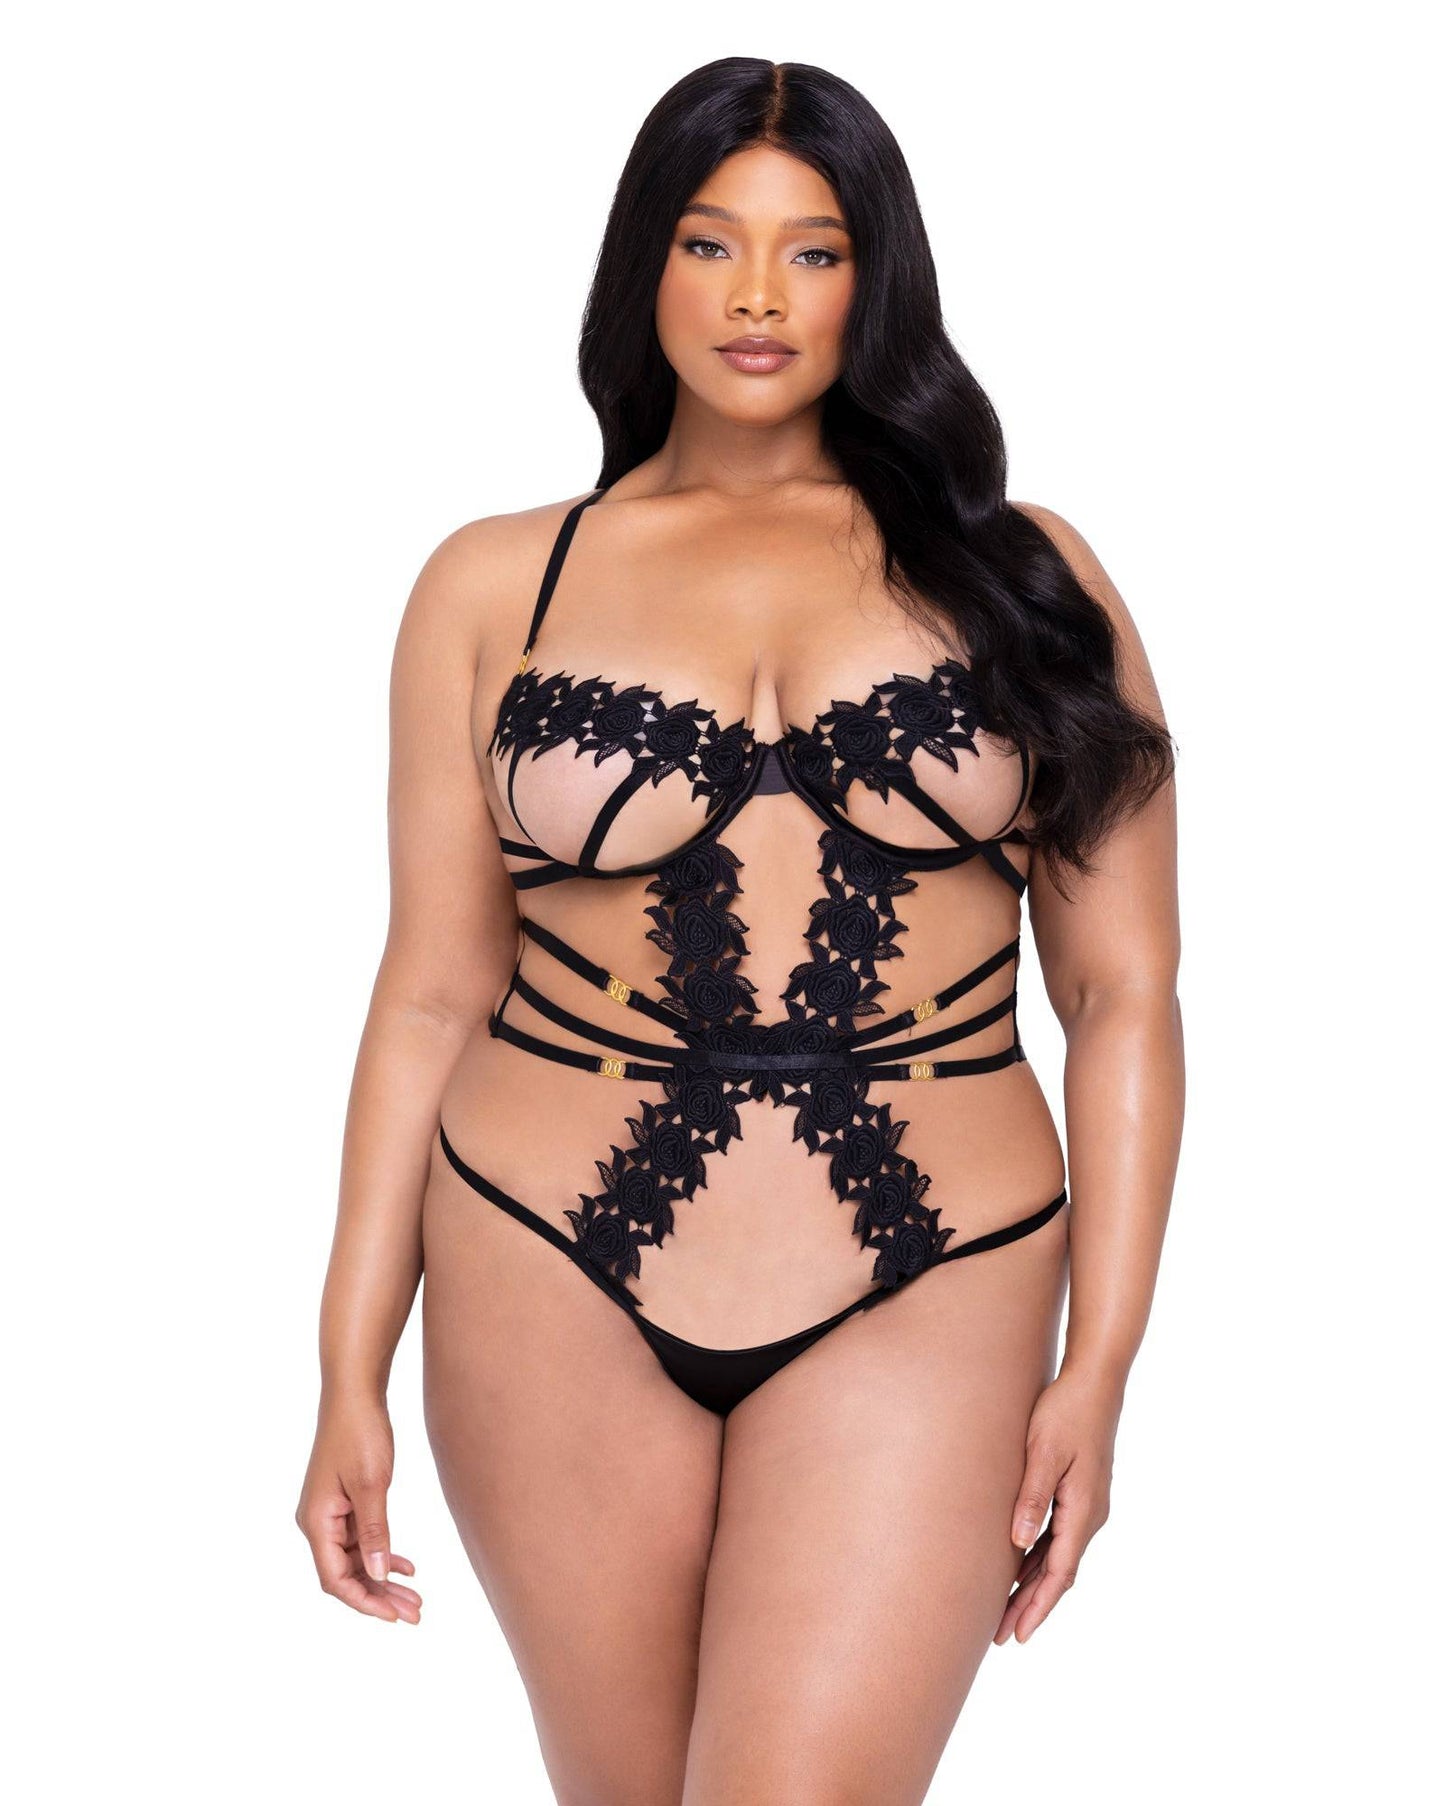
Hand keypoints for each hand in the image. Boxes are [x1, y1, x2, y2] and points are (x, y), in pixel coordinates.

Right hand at [295, 1393, 421, 1623]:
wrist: (354, 1393)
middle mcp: (316, 1521)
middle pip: (345, 1574)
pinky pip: (359, 1538)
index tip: (395, 1616)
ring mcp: (328, 1511)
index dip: (364, 1601)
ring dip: (382, 1577)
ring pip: (355, 1558)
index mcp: (316, 1521)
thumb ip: (375, 1532)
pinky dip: (381, 1552)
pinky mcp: (342, 1501)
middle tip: (414, 1613)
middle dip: (378, 1596)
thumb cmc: (360, 1433)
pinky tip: (406, 1565)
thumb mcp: (372, 1485)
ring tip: (415, 1595)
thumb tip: (377, 1575)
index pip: (335, 1579)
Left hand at [994, 1366, 1119, 1644]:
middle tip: (1001, 1636)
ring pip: (1059, 1557)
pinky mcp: (1081, 1492)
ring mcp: (1088, 1504)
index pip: (1060, 1573)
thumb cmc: (1066, 1411)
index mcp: (1084, 1510)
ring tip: (1006, 1612)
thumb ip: (1032, 1497)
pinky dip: (1040, 1559)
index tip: (1017, 1635)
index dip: (1037, 1606)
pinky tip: (1020, 1566)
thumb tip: (1019, 1545)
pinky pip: (1059, 1537)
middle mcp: (1090, 1515)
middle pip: (1059, 1573)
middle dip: (1031, 1605)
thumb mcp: (1043, 1452)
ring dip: (1034, 1585)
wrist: (1096, 1381)